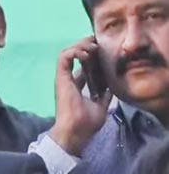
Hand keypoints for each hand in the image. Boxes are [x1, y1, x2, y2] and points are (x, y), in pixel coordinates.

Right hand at [49, 36, 111, 155]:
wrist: (76, 131)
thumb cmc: (86, 123)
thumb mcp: (101, 106)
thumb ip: (105, 96)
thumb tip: (112, 88)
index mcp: (76, 86)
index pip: (83, 66)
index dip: (92, 56)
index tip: (103, 51)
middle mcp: (68, 80)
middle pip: (75, 56)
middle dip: (86, 45)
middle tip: (98, 42)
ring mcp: (63, 78)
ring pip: (67, 52)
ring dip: (80, 46)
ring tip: (93, 47)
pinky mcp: (61, 77)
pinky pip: (64, 57)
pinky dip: (75, 51)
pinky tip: (86, 54)